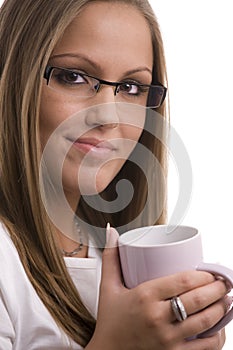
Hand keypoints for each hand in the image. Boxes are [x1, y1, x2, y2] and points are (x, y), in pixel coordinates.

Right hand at [86, 227, 227, 349]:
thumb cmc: (110, 320)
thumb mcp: (108, 287)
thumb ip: (111, 259)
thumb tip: (111, 232)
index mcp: (144, 296)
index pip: (182, 281)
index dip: (203, 275)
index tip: (209, 272)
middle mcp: (157, 317)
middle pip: (197, 299)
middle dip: (217, 289)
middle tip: (223, 283)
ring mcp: (167, 339)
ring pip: (205, 321)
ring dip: (221, 308)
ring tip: (226, 299)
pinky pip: (204, 348)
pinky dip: (217, 337)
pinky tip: (219, 327)